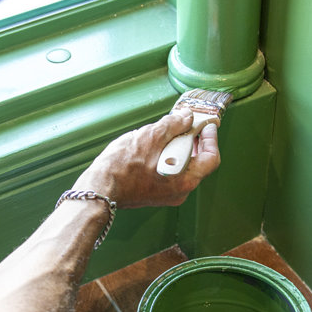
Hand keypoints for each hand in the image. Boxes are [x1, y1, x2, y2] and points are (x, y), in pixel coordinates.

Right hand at [73, 109, 220, 208]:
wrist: (100, 187)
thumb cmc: (122, 168)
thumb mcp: (152, 136)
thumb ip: (174, 124)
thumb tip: (186, 117)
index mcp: (185, 180)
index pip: (211, 158)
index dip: (211, 138)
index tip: (206, 125)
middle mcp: (179, 191)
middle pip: (197, 163)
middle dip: (193, 141)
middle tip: (187, 125)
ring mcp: (166, 194)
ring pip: (181, 167)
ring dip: (178, 148)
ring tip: (166, 133)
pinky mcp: (153, 193)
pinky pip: (168, 172)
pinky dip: (166, 158)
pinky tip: (154, 147)